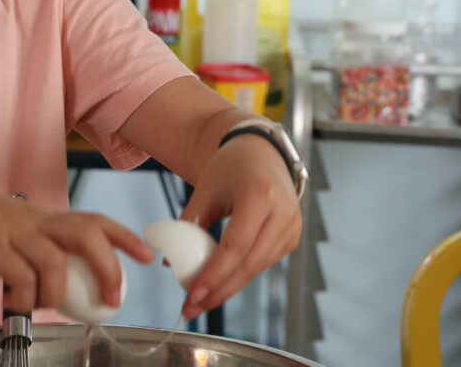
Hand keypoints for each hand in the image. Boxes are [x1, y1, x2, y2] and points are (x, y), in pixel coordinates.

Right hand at [0, 166, 154, 314]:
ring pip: (53, 260)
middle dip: (108, 268)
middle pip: (85, 235)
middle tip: (111, 299)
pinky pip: (16, 275)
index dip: (124, 236)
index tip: (147, 255)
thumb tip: (55, 279)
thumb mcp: (8, 228)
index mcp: (40, 217)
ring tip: (44, 305)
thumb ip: (32, 249)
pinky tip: (10, 302)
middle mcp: (31, 220)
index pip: (92, 220)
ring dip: (57, 292)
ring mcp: (7, 231)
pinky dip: (22, 297)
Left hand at [177, 133, 301, 318]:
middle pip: (249, 264)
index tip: (193, 294)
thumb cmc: (230, 168)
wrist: (260, 153)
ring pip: (257, 268)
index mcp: (259, 195)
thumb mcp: (204, 190)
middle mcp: (282, 212)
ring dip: (228, 287)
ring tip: (200, 301)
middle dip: (219, 291)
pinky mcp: (292, 237)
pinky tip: (220, 283)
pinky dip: (241, 274)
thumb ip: (188, 224)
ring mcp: (292, 226)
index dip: (215, 274)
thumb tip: (168, 263)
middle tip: (192, 308)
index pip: (236, 246)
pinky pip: (263, 263)